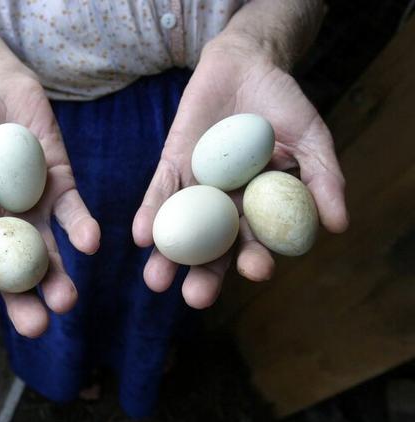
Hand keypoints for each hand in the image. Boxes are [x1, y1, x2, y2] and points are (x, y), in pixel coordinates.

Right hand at [0, 61, 99, 337]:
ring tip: (66, 300)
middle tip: (35, 327)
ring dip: (59, 277)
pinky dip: (81, 227)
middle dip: (25, 303)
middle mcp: (4, 231)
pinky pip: (73, 212)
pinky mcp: (61, 188)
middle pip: (14, 275)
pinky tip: (88, 243)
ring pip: (49, 253)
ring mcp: (34, 213)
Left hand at [132, 35, 347, 308]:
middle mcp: (223, 205)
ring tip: (156, 281)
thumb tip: (339, 225)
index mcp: (257, 208)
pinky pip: (159, 192)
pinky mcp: (172, 164)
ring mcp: (195, 187)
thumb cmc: (284, 106)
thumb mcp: (312, 140)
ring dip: (166, 256)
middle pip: (212, 248)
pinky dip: (149, 213)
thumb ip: (323, 179)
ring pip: (180, 228)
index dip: (255, 259)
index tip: (258, 271)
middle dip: (203, 275)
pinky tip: (140, 236)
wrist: (249, 65)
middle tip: (194, 298)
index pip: (255, 243)